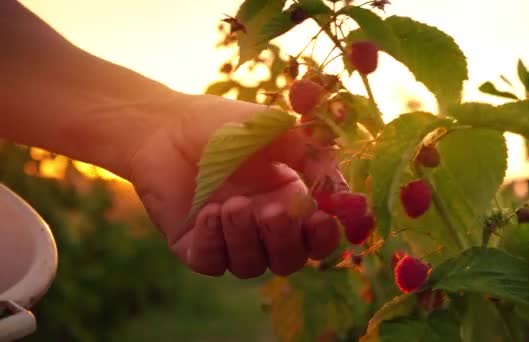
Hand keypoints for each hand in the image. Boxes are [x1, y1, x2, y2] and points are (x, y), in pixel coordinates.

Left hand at [127, 94, 344, 277]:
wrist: (167, 124)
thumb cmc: (225, 124)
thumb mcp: (277, 132)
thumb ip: (313, 157)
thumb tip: (345, 192)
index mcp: (288, 203)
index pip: (316, 239)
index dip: (323, 236)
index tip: (321, 218)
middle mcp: (261, 228)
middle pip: (287, 261)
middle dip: (284, 239)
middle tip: (272, 211)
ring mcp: (228, 240)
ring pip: (251, 265)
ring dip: (246, 238)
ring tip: (232, 203)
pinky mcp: (195, 246)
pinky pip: (212, 262)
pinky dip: (215, 241)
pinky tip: (209, 212)